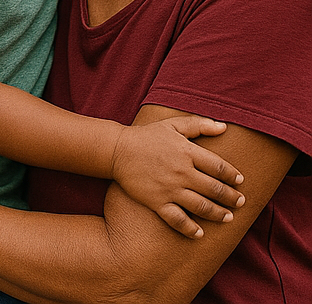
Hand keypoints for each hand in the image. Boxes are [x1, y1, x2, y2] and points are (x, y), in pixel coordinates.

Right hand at [111, 115, 245, 238]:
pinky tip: (199, 234)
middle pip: (215, 189)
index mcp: (187, 152)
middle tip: (240, 202)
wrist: (117, 150)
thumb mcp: (172, 124)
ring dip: (218, 214)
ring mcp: (170, 189)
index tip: (240, 181)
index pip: (219, 167)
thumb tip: (224, 126)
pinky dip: (190, 229)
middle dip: (231, 197)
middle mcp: (182, 172)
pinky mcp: (157, 202)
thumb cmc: (146, 136)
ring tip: (228, 217)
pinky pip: (178, 220)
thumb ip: (199, 124)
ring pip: (202, 207)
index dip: (233, 175)